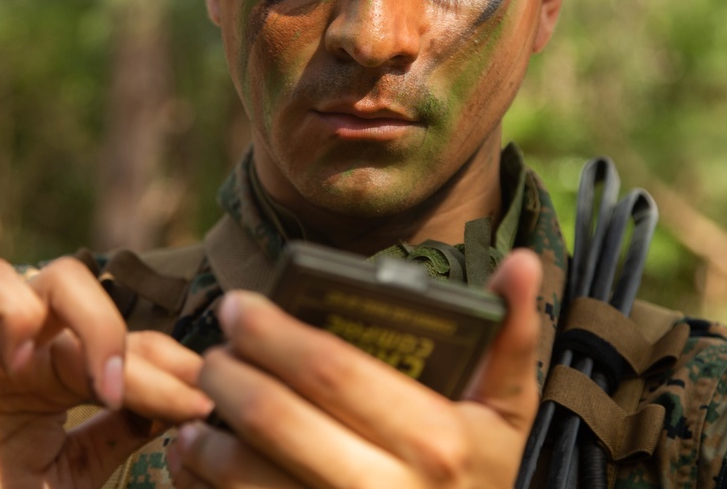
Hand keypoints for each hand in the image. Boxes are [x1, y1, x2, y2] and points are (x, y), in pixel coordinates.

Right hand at [0, 257, 212, 488]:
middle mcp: (39, 348)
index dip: (176, 371)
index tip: (208, 403)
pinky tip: (26, 364)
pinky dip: (17, 310)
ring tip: (106, 386)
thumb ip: (119, 437)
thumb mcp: (70, 475)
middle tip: (184, 398)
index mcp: (68, 378)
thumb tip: (185, 404)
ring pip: (64, 278)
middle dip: (155, 356)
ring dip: (99, 326)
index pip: (137, 351)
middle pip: (115, 316)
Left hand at [167, 249, 542, 487]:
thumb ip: (512, 335)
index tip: (240, 305)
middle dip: (229, 376)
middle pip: (279, 420)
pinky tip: (202, 458)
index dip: (276, 334)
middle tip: (213, 352)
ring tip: (204, 404)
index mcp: (436, 440)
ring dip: (209, 436)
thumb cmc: (485, 475)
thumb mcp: (509, 409)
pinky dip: (208, 484)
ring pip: (249, 478)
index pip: (335, 372)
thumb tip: (524, 261)